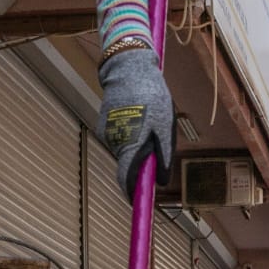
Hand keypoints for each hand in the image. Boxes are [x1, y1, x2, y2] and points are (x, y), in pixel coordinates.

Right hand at [97, 46, 174, 199]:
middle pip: (127, 164)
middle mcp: (115, 141)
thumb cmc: (151, 96)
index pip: (126, 179)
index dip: (132, 193)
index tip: (138, 201)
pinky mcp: (104, 122)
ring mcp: (107, 131)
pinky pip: (120, 136)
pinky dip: (130, 133)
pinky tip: (138, 115)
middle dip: (140, 163)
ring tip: (149, 122)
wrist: (128, 68)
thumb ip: (163, 154)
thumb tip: (160, 181)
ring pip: (124, 149)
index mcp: (130, 144)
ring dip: (136, 145)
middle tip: (156, 148)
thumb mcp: (165, 126)